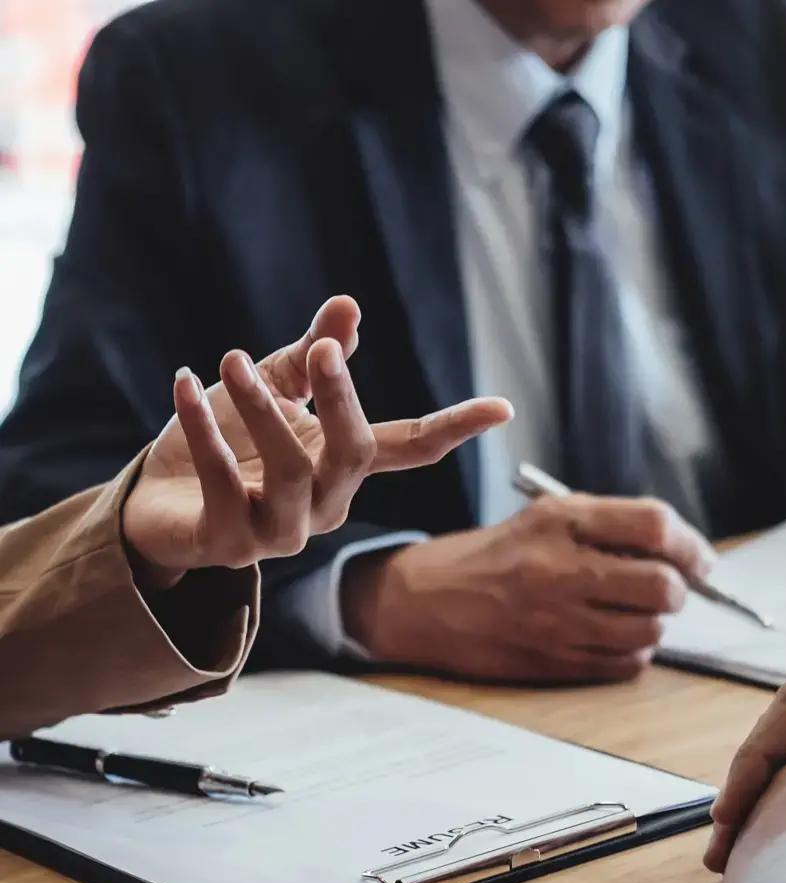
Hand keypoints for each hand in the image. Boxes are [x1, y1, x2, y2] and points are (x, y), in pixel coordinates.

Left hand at [122, 296, 511, 588]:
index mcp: (344, 466)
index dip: (456, 427)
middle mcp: (326, 504)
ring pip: (291, 471)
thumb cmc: (225, 442)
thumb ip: (311, 357)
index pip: (410, 446)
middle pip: (354, 453)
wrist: (155, 500)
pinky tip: (184, 386)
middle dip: (341, 400)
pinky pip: (225, 485)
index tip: (503, 406)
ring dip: (260, 409)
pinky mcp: (230, 545)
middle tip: (324, 351)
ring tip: (229, 360)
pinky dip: (205, 432)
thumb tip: (348, 307)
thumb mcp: (273, 388)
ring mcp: (281, 532)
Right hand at [343, 493, 715, 681]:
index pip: (654, 525)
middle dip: (679, 589)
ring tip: (633, 612)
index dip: (690, 545)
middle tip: (668, 587)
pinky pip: (624, 664)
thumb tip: (683, 552)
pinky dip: (631, 652)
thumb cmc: (494, 556)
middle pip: (662, 585)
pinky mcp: (553, 661)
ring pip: (649, 630)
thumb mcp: (545, 518)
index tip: (700, 559)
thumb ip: (610, 526)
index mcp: (560, 521)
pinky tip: (611, 636)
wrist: (426, 602)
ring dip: (654, 622)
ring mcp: (556, 621)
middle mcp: (559, 569)